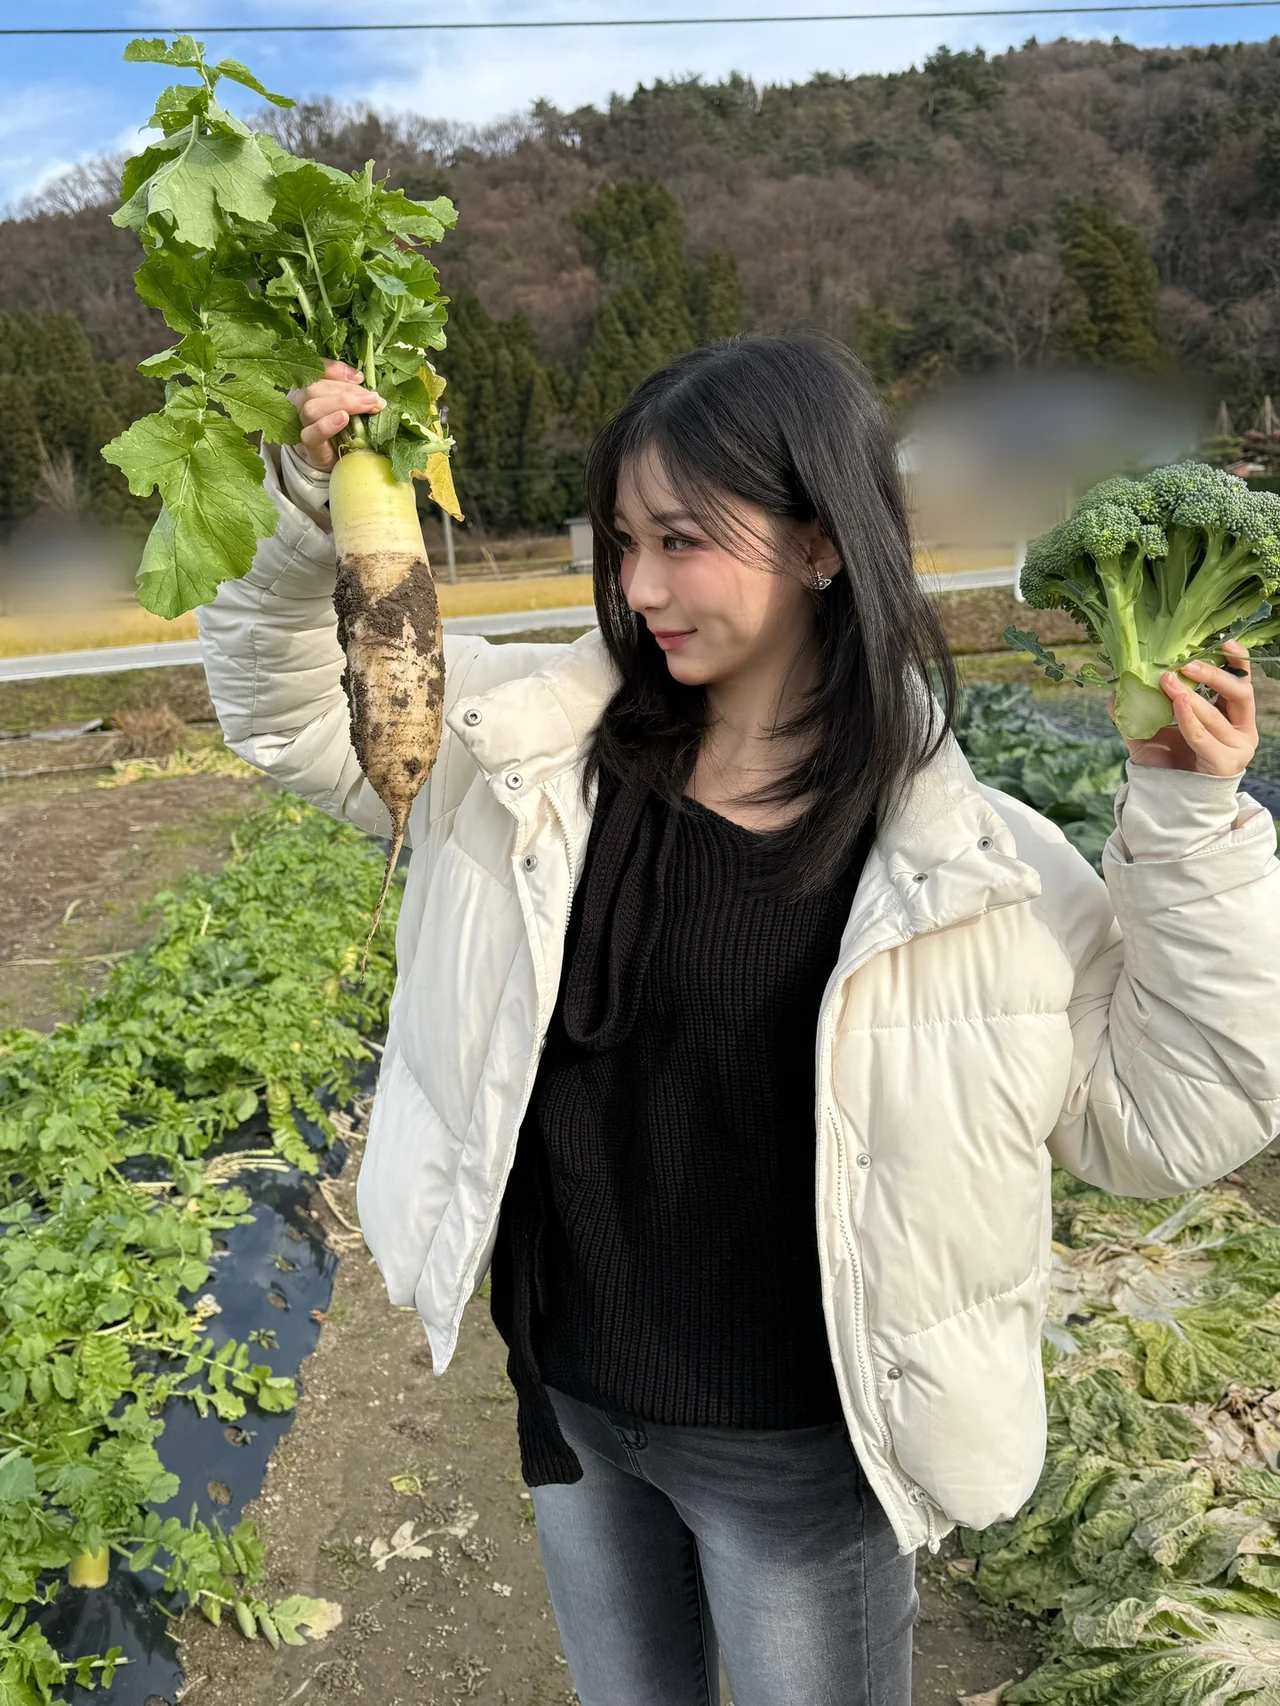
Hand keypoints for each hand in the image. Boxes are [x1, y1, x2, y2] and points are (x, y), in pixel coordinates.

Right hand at [286, 359, 385, 472]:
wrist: (331, 460)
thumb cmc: (341, 429)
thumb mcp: (349, 408)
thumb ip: (353, 395)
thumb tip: (371, 391)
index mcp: (309, 387)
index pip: (317, 371)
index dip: (337, 370)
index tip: (360, 377)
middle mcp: (299, 401)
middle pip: (317, 388)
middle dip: (349, 391)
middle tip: (374, 398)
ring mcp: (300, 423)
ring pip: (312, 407)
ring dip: (343, 403)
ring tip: (368, 407)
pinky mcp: (306, 444)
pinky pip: (311, 432)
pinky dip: (327, 424)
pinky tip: (343, 419)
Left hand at [1106, 637, 1258, 775]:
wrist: (1166, 802)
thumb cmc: (1166, 765)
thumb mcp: (1148, 733)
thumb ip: (1135, 711)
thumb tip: (1116, 689)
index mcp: (1231, 717)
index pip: (1241, 684)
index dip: (1237, 662)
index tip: (1224, 642)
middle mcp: (1241, 730)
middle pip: (1239, 694)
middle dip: (1214, 675)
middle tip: (1186, 664)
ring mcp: (1236, 748)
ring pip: (1218, 714)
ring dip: (1192, 696)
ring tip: (1169, 681)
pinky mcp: (1225, 764)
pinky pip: (1204, 735)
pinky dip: (1189, 717)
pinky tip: (1176, 702)